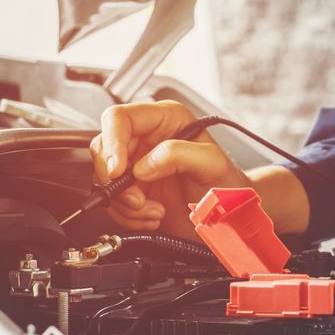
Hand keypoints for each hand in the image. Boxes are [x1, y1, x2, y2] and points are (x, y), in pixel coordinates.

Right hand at [90, 100, 249, 238]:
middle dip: (117, 181)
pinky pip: (113, 202)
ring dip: (126, 204)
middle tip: (139, 200)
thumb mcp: (212, 164)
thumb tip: (144, 165)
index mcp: (164, 120)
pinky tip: (153, 216)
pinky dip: (128, 216)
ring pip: (105, 179)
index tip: (118, 171)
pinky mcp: (134, 190)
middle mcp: (147, 139)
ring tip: (155, 211)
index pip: (119, 118)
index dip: (112, 143)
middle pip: (104, 149)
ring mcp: (138, 165)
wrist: (231, 215)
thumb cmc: (228, 184)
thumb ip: (179, 155)